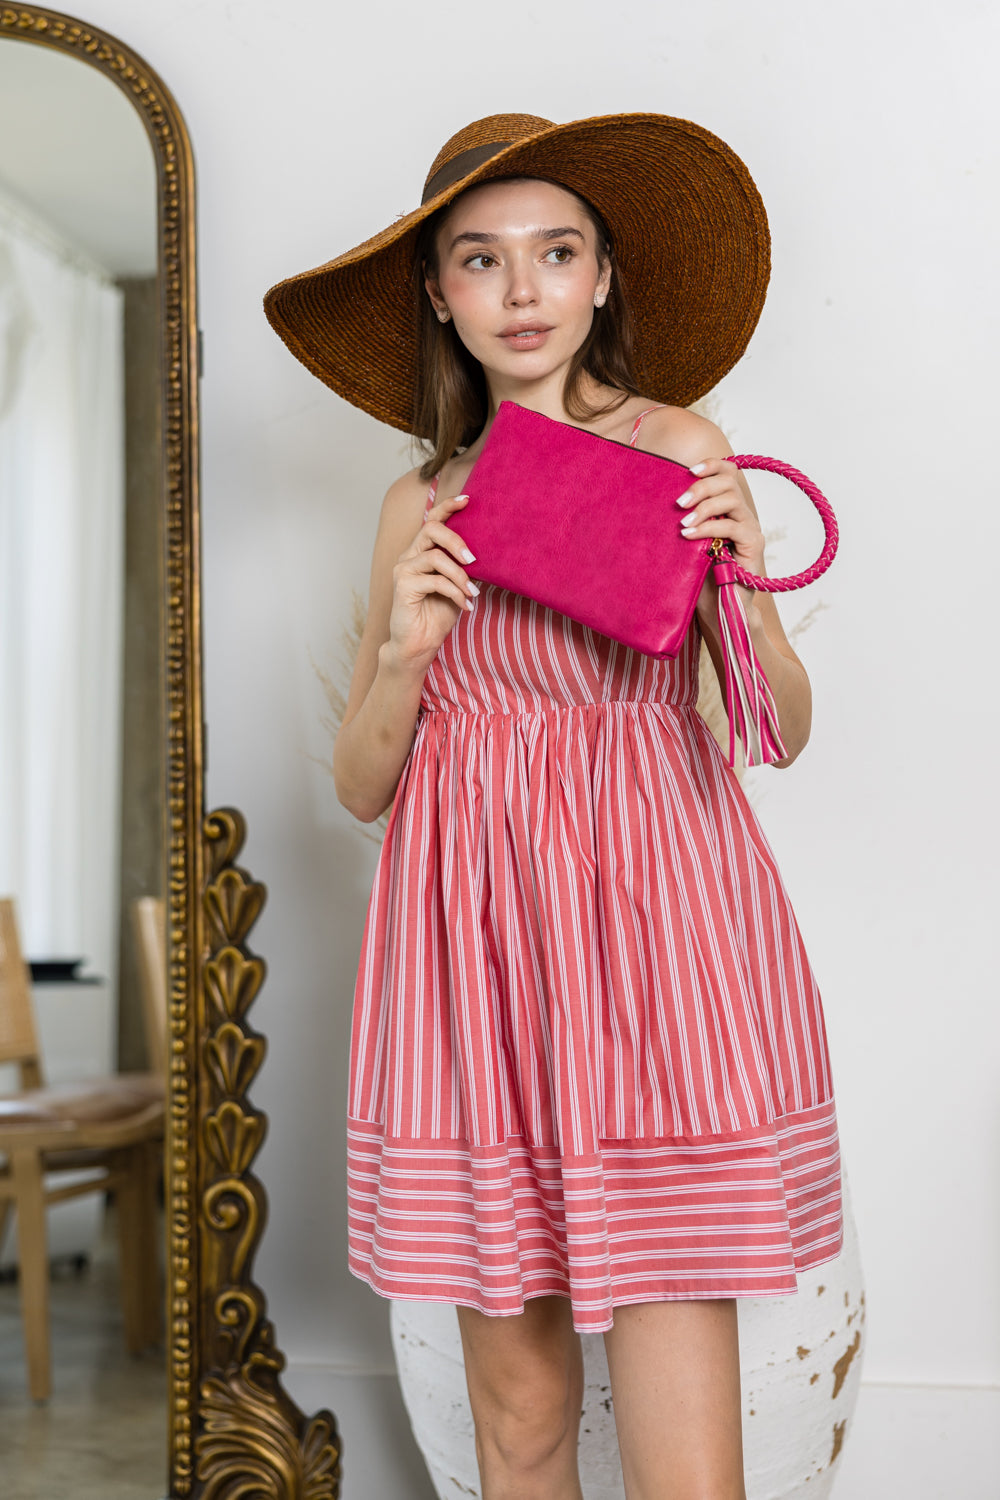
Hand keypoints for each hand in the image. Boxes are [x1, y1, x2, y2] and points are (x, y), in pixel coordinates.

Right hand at [386, 491, 478, 669]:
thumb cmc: (438, 614)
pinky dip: (454, 592)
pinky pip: (435, 581)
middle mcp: (410, 556)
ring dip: (460, 576)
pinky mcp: (403, 586)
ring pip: (436, 557)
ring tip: (471, 593)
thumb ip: (466, 567)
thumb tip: (491, 552)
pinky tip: (464, 605)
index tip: (468, 499)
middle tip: (474, 559)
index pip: (433, 520)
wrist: (420, 644)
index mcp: (423, 551)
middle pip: (431, 529)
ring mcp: (404, 569)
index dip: (448, 506)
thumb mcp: (459, 586)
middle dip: (457, 540)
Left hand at [676, 457, 765, 613]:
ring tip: (682, 521)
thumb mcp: (688, 543)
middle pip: (729, 481)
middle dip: (701, 487)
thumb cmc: (700, 577)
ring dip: (704, 506)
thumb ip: (685, 520)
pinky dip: (709, 527)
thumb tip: (657, 500)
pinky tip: (689, 535)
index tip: (688, 470)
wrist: (719, 609)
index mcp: (728, 508)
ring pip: (732, 500)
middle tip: (678, 503)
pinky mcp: (754, 546)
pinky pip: (733, 527)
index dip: (711, 465)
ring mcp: (750, 529)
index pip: (728, 472)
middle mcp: (742, 514)